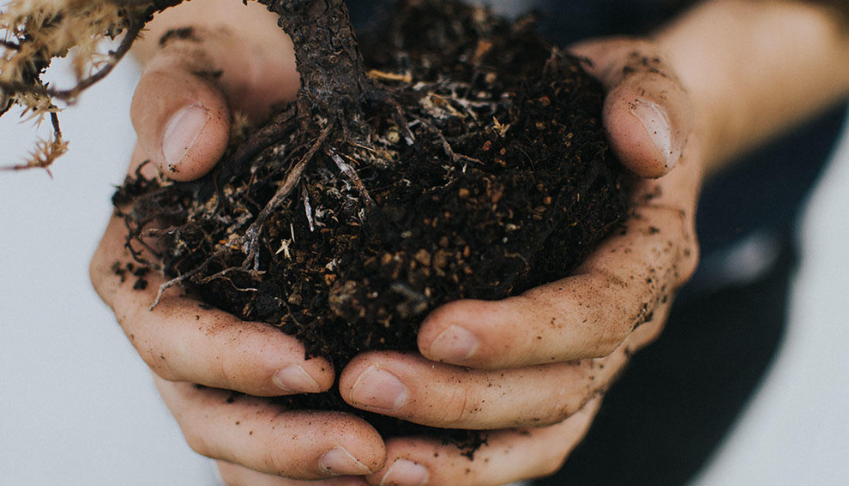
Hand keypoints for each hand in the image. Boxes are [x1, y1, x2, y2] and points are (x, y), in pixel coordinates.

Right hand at [90, 3, 384, 481]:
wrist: (265, 99)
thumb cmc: (229, 89)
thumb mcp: (200, 73)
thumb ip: (180, 101)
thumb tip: (189, 148)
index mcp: (143, 277)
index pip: (173, 340)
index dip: (232, 361)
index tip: (307, 363)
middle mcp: (178, 334)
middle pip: (212, 415)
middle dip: (283, 442)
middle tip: (362, 450)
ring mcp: (226, 361)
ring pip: (250, 448)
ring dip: (310, 472)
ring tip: (385, 471)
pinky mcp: (279, 369)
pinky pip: (291, 436)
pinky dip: (325, 467)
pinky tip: (391, 465)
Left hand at [334, 38, 700, 485]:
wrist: (616, 140)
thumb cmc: (609, 108)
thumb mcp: (636, 78)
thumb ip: (647, 99)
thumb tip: (643, 143)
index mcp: (647, 259)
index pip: (594, 312)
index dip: (522, 332)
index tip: (436, 329)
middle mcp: (625, 325)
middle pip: (556, 389)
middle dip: (460, 397)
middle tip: (365, 382)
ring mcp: (589, 359)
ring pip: (537, 434)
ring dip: (455, 454)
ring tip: (371, 457)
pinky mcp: (551, 373)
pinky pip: (518, 440)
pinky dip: (463, 465)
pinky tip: (395, 466)